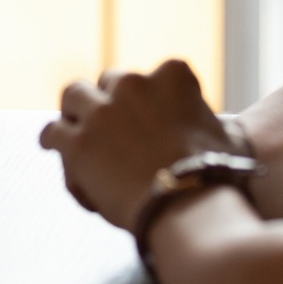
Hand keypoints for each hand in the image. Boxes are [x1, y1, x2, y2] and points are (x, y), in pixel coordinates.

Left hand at [39, 61, 236, 231]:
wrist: (190, 208)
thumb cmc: (216, 178)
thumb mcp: (229, 137)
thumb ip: (213, 121)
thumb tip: (219, 126)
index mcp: (172, 76)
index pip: (157, 75)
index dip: (152, 98)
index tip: (152, 117)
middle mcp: (133, 83)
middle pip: (110, 81)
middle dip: (111, 101)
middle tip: (113, 126)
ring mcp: (102, 111)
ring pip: (74, 95)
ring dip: (76, 111)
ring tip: (75, 127)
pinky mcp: (77, 142)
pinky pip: (53, 132)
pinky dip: (53, 140)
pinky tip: (53, 146)